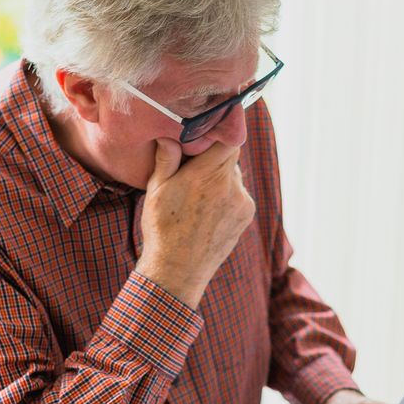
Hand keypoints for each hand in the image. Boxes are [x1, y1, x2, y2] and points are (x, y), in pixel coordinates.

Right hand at [135, 138, 255, 308]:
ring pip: (234, 176)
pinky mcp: (247, 216)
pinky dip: (227, 195)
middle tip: (194, 167)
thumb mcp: (156, 190)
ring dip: (220, 178)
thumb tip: (170, 135)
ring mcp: (242, 202)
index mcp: (207, 175)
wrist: (178, 270)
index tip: (205, 135)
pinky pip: (238, 194)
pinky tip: (207, 209)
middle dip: (214, 157)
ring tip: (198, 194)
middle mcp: (230, 186)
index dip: (218, 133)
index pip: (227, 138)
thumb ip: (166, 159)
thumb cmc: (162, 229)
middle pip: (230, 156)